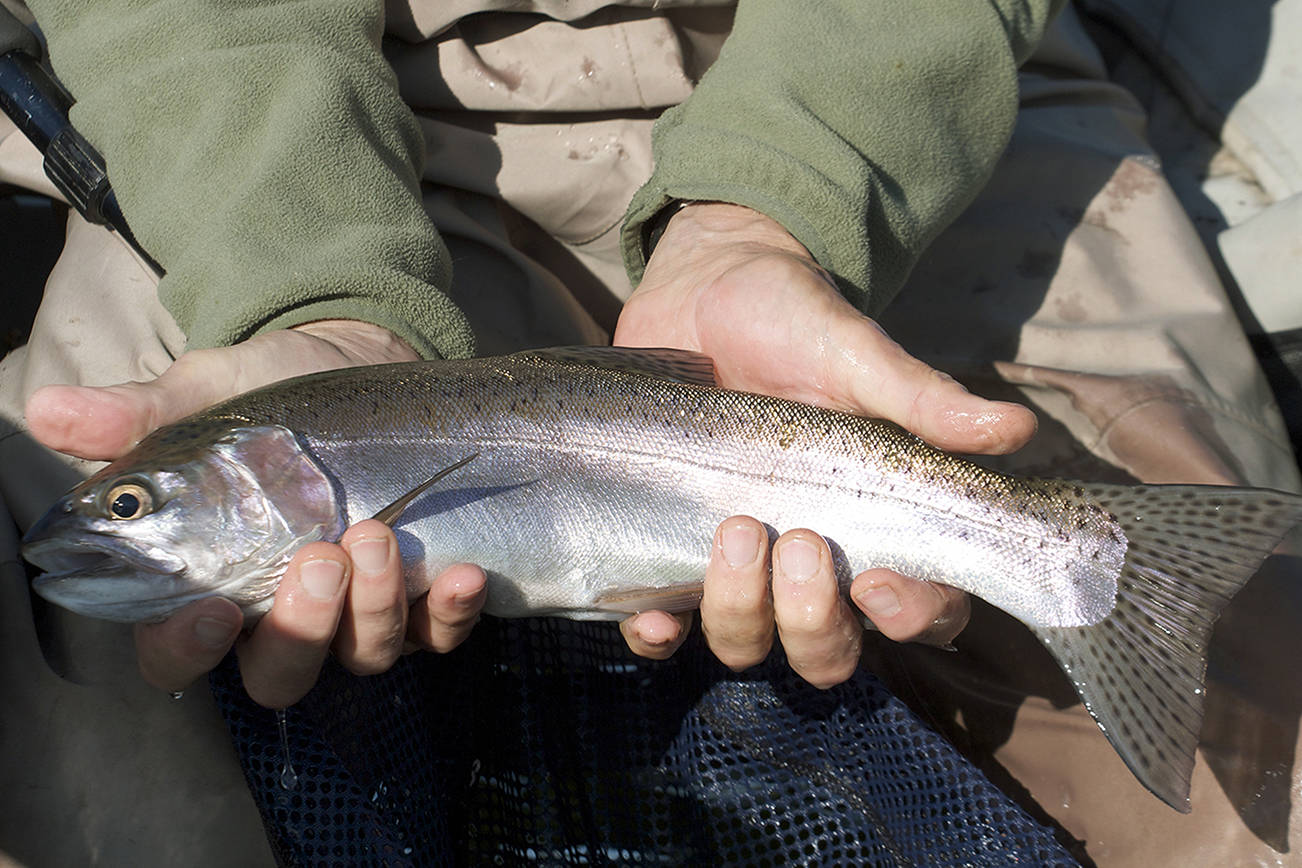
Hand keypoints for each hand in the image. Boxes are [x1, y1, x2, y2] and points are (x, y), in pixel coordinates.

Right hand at [26, 320, 488, 706]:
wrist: (362, 362)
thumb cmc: (272, 394)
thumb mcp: (206, 398)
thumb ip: (138, 417)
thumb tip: (50, 411)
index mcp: (213, 582)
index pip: (178, 652)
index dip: (187, 649)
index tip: (210, 610)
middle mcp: (282, 614)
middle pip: (280, 675)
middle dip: (299, 631)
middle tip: (317, 561)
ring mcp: (358, 614)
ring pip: (362, 658)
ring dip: (373, 611)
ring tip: (379, 538)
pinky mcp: (422, 598)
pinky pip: (439, 633)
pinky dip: (451, 614)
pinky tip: (461, 574)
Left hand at [614, 203, 1035, 683]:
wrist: (705, 287)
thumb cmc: (795, 323)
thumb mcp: (857, 356)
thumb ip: (924, 400)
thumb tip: (1016, 429)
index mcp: (874, 524)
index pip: (920, 606)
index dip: (911, 616)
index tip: (879, 581)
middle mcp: (810, 561)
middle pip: (826, 649)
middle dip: (814, 620)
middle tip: (802, 543)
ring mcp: (738, 564)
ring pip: (747, 642)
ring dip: (741, 610)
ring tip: (736, 529)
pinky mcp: (667, 551)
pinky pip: (664, 627)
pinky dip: (657, 636)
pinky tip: (651, 618)